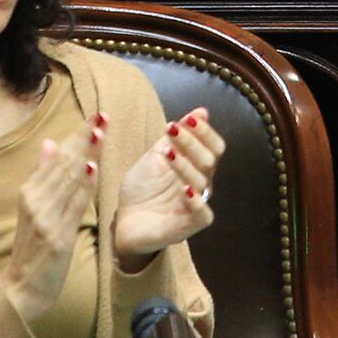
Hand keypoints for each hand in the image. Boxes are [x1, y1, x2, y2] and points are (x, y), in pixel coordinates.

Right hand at [6, 125, 98, 325]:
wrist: (22, 290)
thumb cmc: (32, 250)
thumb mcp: (31, 210)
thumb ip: (42, 176)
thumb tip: (49, 143)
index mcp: (29, 192)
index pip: (57, 157)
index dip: (76, 135)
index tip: (94, 117)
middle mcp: (35, 202)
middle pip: (63, 164)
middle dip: (84, 138)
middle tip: (102, 116)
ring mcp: (45, 219)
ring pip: (69, 180)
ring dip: (86, 154)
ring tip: (100, 132)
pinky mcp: (57, 237)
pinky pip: (73, 206)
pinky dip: (82, 186)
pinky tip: (92, 168)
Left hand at [113, 108, 223, 265]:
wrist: (124, 222)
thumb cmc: (142, 189)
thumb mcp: (155, 156)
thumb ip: (175, 137)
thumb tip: (201, 111)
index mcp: (196, 167)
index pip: (213, 147)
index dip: (205, 132)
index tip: (189, 118)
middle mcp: (201, 185)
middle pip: (209, 160)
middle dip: (191, 141)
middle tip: (172, 128)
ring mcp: (196, 206)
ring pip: (202, 181)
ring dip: (185, 163)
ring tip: (167, 153)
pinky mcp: (190, 226)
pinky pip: (203, 214)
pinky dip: (196, 201)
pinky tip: (185, 189)